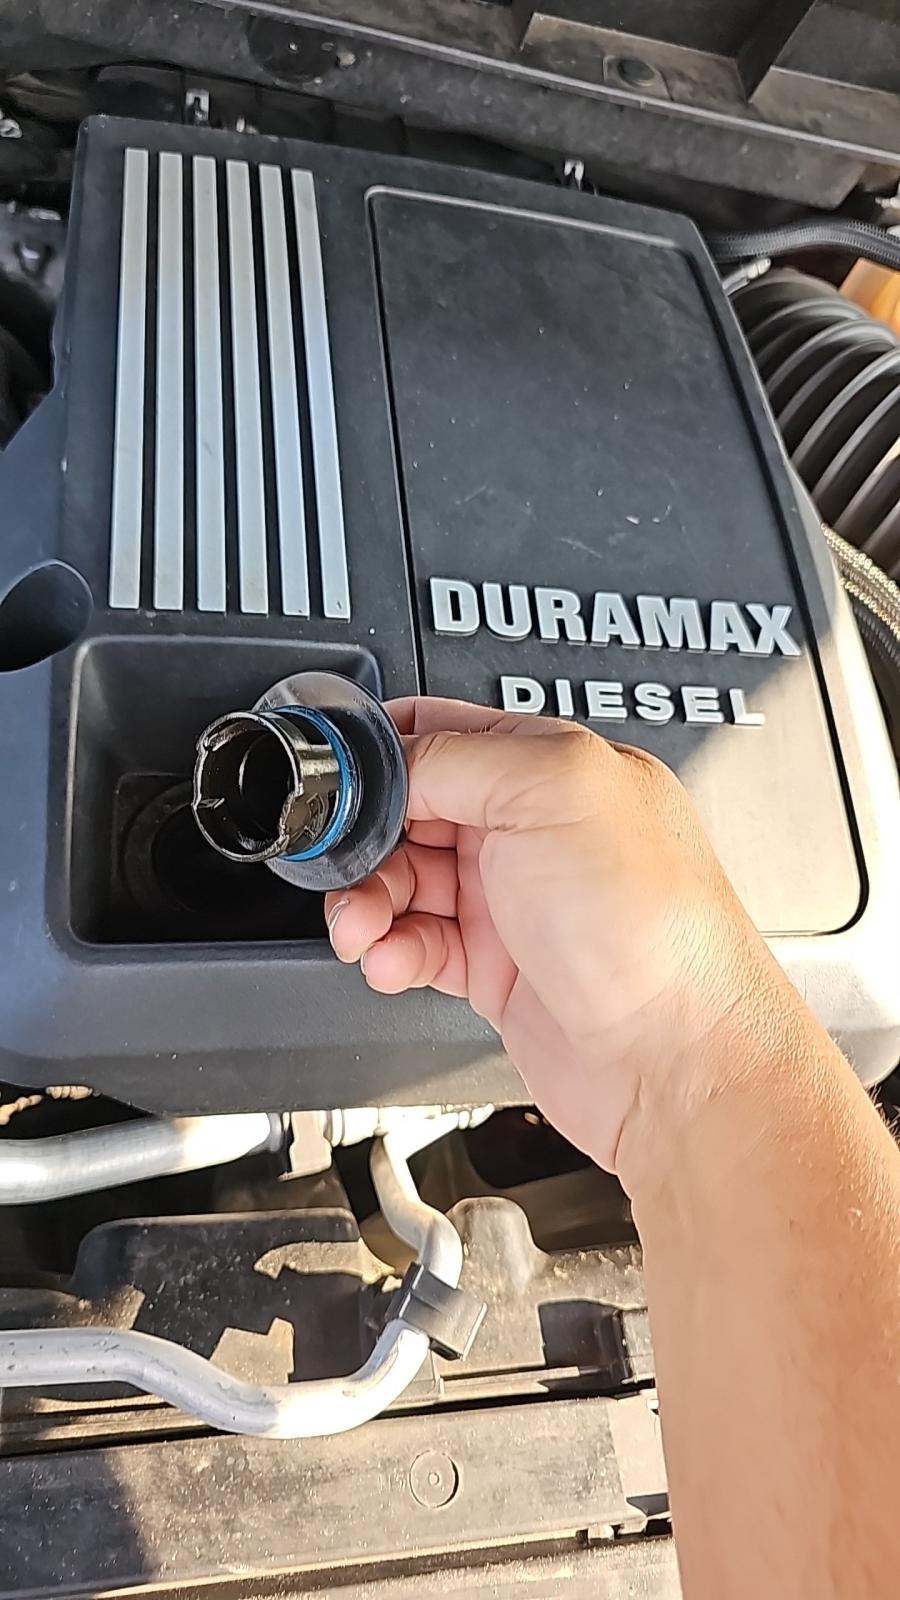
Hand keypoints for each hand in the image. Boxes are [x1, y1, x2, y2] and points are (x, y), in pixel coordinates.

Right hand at [325, 698, 799, 1190]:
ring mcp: (514, 901)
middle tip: (344, 866)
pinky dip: (391, 952)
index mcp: (553, 769)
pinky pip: (416, 944)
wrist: (676, 1063)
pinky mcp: (496, 967)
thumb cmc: (653, 931)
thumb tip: (390, 762)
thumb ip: (460, 758)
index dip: (382, 754)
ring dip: (367, 901)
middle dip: (363, 838)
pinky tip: (395, 961)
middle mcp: (535, 830)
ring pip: (404, 881)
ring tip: (364, 927)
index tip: (337, 784)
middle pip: (410, 811)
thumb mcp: (553, 794)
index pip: (444, 733)